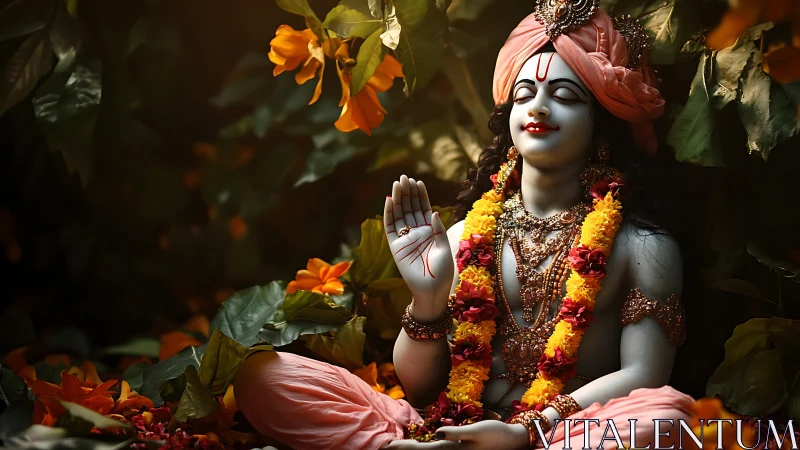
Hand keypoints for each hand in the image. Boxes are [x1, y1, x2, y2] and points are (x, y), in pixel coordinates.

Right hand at [384, 175, 453, 319]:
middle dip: (408, 193)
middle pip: (410, 208)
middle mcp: (416, 233)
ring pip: (400, 214)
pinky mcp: (395, 246)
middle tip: (405, 177)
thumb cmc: (442, 273)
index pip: (423, 209)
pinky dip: (389, 214)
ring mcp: (405, 239)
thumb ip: (438, 230)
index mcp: (430, 232)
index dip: (420, 196)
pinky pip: (390, 227)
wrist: (432, 291)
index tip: (418, 182)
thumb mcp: (444, 248)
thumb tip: (432, 212)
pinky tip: (389, 200)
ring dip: (398, 199)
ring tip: (398, 183)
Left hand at [384, 421, 528, 449]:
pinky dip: (426, 449)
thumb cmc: (497, 433)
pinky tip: (422, 446)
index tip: (387, 446)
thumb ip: (457, 433)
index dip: (404, 448)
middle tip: (385, 447)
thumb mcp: (478, 430)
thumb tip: (437, 431)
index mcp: (452, 449)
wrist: (514, 442)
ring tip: (397, 447)